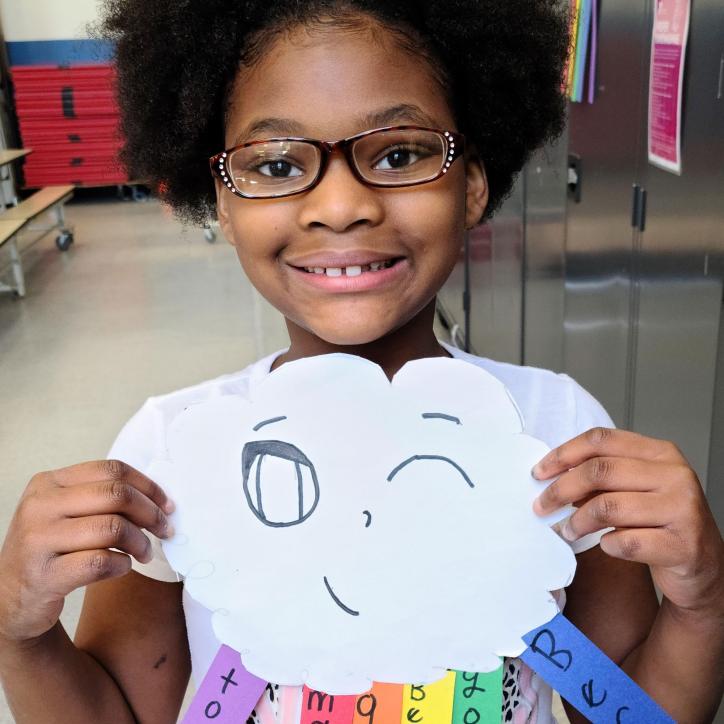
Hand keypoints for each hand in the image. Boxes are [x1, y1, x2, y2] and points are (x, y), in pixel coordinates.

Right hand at [0, 460, 173, 642]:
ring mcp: (37, 541)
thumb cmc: (52, 549)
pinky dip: (122, 565)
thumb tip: (158, 499)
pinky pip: (100, 562)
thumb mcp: (66, 511)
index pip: (111, 470)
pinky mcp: (43, 576)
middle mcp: (39, 506)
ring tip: (144, 553)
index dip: (147, 486)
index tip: (167, 505)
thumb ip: (102, 497)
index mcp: (48, 483)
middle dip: (150, 513)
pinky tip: (122, 567)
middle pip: (116, 495)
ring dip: (140, 542)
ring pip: (113, 528)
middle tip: (164, 529)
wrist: (9, 598)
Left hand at [533, 428, 723, 612]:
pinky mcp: (682, 545)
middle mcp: (675, 475)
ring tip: (568, 531)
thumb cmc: (659, 522)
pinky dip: (607, 545)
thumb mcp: (634, 488)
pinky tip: (606, 545)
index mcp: (660, 453)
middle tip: (541, 506)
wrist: (702, 567)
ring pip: (608, 507)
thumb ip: (601, 476)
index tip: (539, 472)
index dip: (563, 454)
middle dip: (561, 489)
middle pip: (599, 470)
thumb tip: (551, 475)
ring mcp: (683, 509)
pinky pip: (626, 542)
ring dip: (577, 522)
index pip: (601, 439)